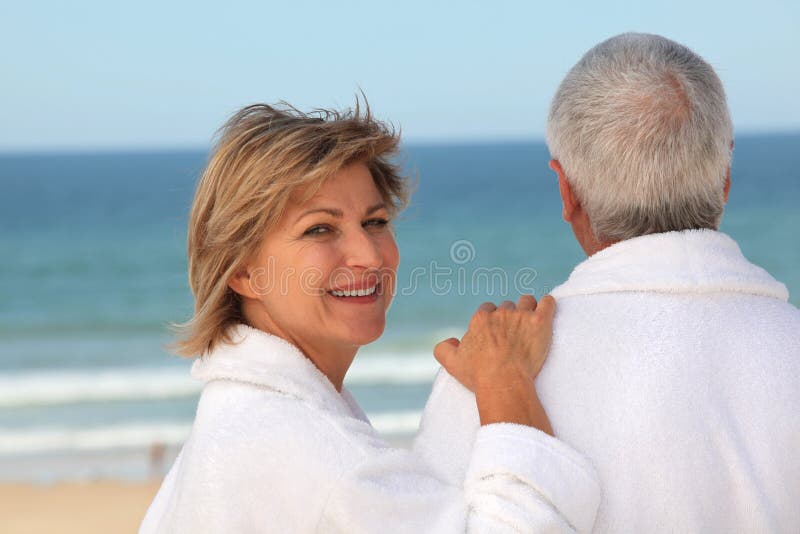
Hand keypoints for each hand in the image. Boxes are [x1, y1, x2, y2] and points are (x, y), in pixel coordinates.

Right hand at [433, 295, 555, 431]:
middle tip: (513, 334)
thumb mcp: (452, 364)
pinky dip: (547, 305)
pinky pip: (547, 302)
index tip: (496, 334)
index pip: (487, 310)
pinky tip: (546, 311)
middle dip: (509, 317)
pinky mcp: (540, 322)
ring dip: (528, 308)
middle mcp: (500, 313)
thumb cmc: (478, 375)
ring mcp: (521, 316)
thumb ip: (443, 349)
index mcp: (481, 319)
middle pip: (507, 306)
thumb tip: (449, 341)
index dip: (491, 320)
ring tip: (530, 322)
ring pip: (526, 301)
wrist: (504, 382)